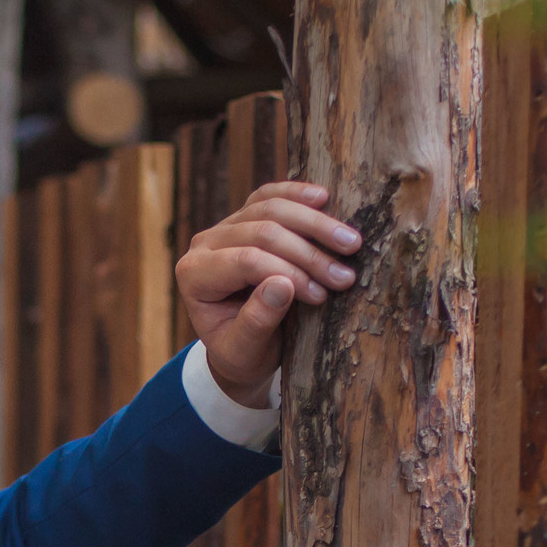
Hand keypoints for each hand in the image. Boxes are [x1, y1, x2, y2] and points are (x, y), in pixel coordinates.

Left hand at [174, 181, 363, 407]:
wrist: (240, 346)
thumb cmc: (240, 353)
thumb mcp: (245, 351)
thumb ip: (257, 321)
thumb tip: (283, 285)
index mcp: (194, 276)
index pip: (245, 261)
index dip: (287, 272)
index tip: (322, 295)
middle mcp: (204, 244)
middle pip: (261, 230)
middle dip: (308, 253)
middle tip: (346, 275)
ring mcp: (224, 226)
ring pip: (269, 207)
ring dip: (315, 224)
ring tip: (352, 243)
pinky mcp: (244, 217)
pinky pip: (269, 195)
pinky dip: (298, 194)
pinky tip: (324, 198)